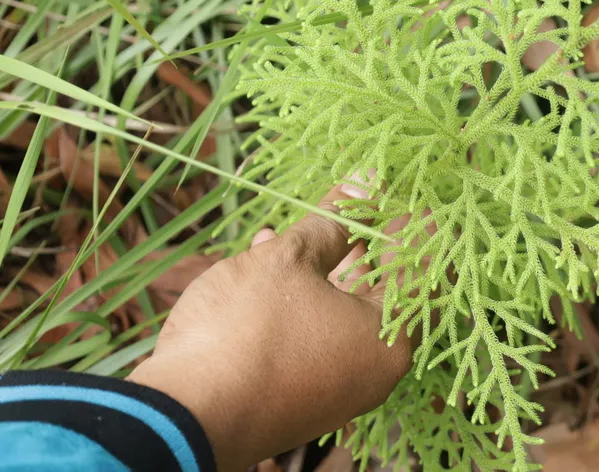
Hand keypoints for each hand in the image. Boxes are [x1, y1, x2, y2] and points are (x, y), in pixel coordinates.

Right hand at [128, 185, 411, 470]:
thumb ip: (332, 221)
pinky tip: (267, 262)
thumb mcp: (289, 262)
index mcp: (389, 340)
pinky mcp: (301, 395)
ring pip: (342, 311)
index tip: (393, 190)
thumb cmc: (245, 331)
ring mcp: (337, 388)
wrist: (182, 417)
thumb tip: (365, 182)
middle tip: (349, 201)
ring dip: (321, 266)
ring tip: (297, 227)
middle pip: (380, 290)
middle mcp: (373, 371)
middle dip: (358, 242)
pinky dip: (300, 299)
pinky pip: (315, 334)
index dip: (404, 223)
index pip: (416, 268)